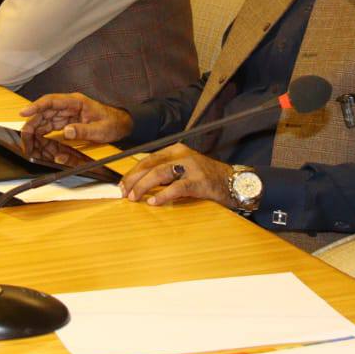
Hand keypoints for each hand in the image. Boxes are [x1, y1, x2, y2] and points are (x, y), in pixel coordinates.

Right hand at [19, 93, 132, 148]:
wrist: (121, 124)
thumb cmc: (112, 123)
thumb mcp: (100, 130)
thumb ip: (83, 130)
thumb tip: (67, 131)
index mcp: (76, 102)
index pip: (52, 101)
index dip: (36, 106)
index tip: (24, 112)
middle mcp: (69, 105)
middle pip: (46, 110)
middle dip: (33, 120)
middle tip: (24, 133)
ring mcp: (68, 113)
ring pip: (47, 118)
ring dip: (36, 127)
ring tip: (27, 137)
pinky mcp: (68, 121)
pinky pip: (52, 124)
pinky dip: (44, 131)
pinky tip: (37, 137)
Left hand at [119, 143, 234, 207]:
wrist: (232, 181)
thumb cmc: (206, 177)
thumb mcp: (184, 168)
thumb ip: (166, 172)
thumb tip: (140, 183)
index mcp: (176, 150)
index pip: (147, 159)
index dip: (132, 172)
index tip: (122, 184)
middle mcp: (182, 155)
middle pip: (150, 165)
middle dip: (133, 180)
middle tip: (124, 193)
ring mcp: (191, 167)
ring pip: (159, 174)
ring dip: (143, 186)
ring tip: (134, 197)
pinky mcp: (199, 181)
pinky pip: (176, 188)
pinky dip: (162, 196)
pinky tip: (154, 202)